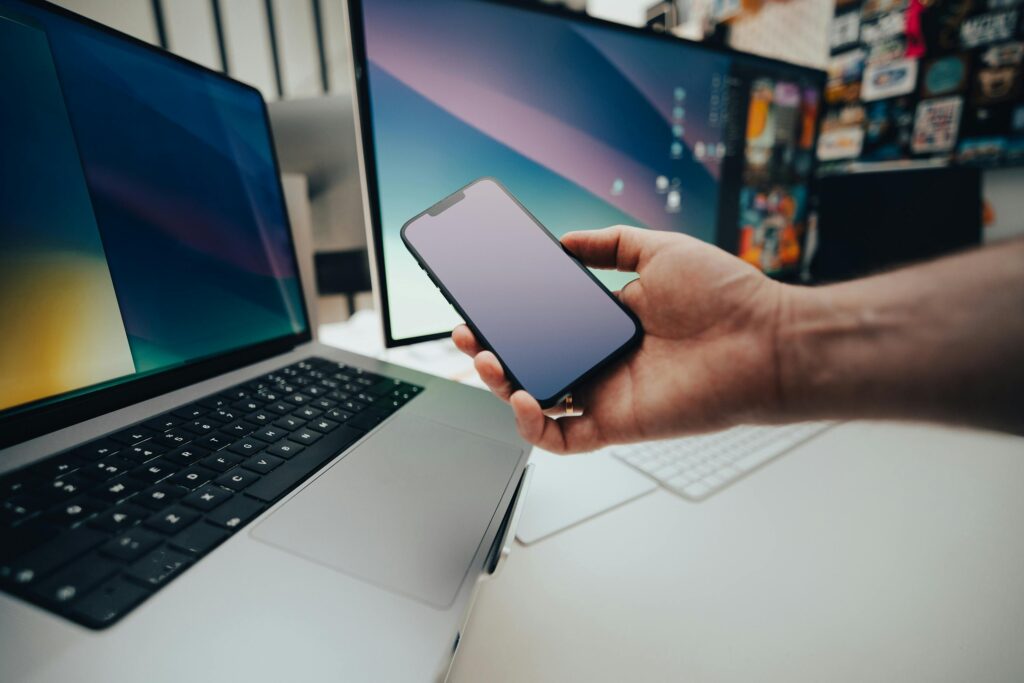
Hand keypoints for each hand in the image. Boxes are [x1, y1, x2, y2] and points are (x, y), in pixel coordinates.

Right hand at [453, 225, 784, 452]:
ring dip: (501, 384)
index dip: (507, 317)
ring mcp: (607, 394)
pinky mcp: (616, 424)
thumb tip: (565, 238)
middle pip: (531, 364)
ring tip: (486, 359)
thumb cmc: (726, 297)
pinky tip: (521, 398)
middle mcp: (602, 361)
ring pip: (537, 401)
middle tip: (466, 333)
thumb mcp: (659, 251)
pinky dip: (533, 426)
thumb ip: (610, 243)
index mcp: (607, 324)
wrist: (767, 339)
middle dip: (490, 351)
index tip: (479, 301)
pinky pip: (562, 437)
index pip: (544, 325)